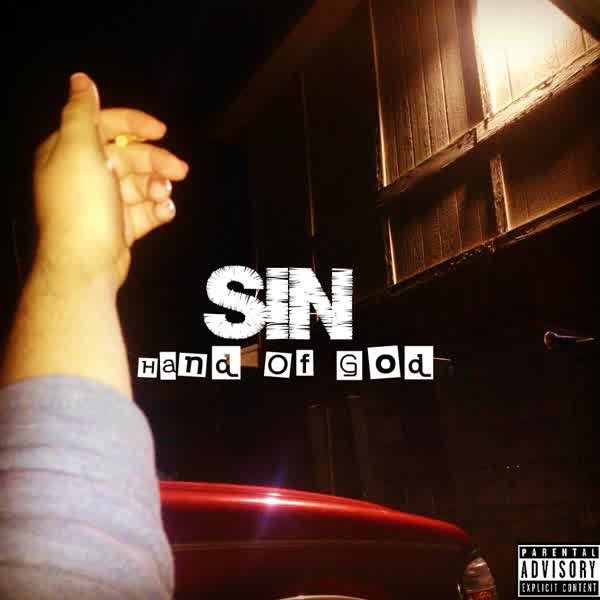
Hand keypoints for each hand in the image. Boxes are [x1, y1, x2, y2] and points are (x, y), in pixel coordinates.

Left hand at [33, 72, 188, 288]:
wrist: (85, 263)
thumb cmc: (81, 206)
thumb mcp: (79, 149)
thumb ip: (82, 112)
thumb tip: (81, 80)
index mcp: (70, 152)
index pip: (103, 125)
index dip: (133, 124)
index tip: (160, 130)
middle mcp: (85, 175)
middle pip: (129, 157)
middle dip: (156, 162)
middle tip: (179, 171)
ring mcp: (104, 203)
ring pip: (140, 184)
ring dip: (158, 188)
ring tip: (164, 197)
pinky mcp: (119, 226)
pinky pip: (144, 211)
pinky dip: (158, 210)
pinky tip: (165, 212)